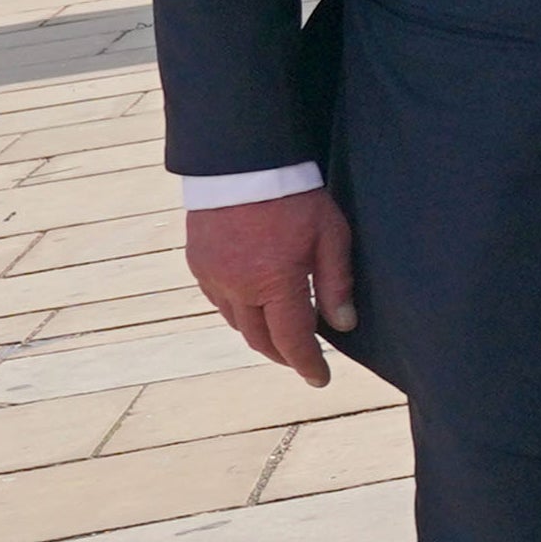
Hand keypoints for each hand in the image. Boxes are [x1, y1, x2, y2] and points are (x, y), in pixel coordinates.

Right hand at [186, 188, 358, 383]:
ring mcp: (213, 276)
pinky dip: (237, 312)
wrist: (242, 162)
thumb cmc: (294, 197)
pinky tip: (254, 305)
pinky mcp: (197, 263)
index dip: (308, 364)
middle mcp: (238, 287)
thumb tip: (343, 325)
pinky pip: (217, 301)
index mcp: (274, 284)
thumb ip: (336, 284)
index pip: (292, 341)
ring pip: (236, 323)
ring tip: (281, 333)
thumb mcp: (331, 236)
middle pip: (260, 340)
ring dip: (259, 334)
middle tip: (303, 360)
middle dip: (284, 355)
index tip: (320, 379)